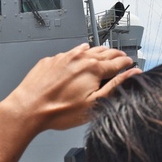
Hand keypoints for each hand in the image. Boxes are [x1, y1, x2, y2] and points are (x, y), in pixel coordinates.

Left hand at [0, 43, 138, 134]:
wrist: (28, 108)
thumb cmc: (58, 111)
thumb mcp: (94, 104)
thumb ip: (116, 86)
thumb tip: (133, 73)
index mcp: (94, 68)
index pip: (117, 62)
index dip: (127, 63)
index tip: (131, 63)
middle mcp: (80, 58)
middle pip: (104, 53)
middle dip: (116, 55)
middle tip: (122, 57)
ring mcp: (64, 57)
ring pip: (87, 50)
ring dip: (99, 51)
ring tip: (106, 53)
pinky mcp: (51, 60)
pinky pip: (70, 52)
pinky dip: (80, 52)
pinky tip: (81, 53)